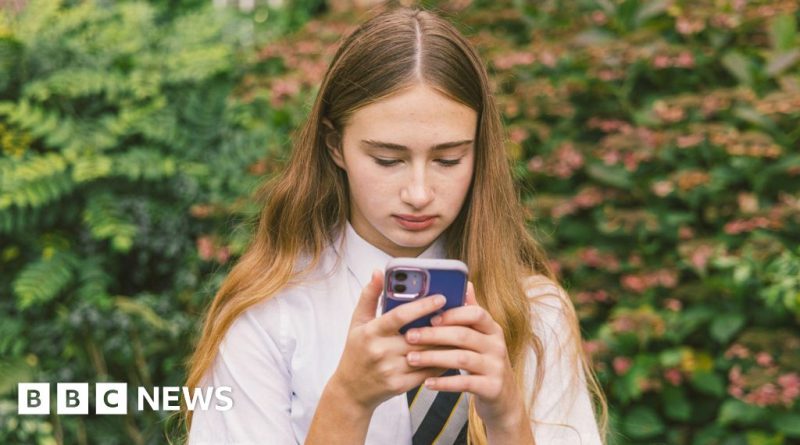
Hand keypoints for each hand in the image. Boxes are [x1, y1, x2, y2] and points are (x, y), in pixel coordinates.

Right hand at [328, 269, 450, 410]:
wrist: (351, 389)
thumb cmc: (356, 350)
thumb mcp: (357, 322)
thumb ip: (369, 295)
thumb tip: (378, 271)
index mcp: (371, 331)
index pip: (399, 316)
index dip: (422, 306)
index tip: (441, 297)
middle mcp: (381, 351)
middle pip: (419, 335)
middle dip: (441, 324)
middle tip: (460, 312)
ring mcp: (391, 370)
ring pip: (426, 354)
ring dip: (445, 342)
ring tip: (461, 329)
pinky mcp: (400, 385)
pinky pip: (427, 372)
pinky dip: (441, 361)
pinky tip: (452, 352)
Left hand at [402, 281, 528, 430]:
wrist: (504, 397)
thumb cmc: (485, 361)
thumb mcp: (482, 336)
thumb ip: (472, 312)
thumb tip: (466, 283)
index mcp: (492, 328)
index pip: (476, 313)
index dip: (453, 314)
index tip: (430, 317)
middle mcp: (497, 345)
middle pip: (464, 335)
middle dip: (434, 335)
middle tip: (409, 336)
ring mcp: (496, 367)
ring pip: (461, 359)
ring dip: (433, 358)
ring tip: (411, 358)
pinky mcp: (492, 387)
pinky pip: (465, 383)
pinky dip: (444, 383)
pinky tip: (426, 382)